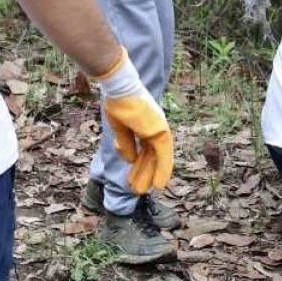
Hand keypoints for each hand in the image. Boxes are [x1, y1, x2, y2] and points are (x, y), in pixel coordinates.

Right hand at [92, 50, 174, 192]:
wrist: (120, 89)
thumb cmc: (118, 102)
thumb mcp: (120, 128)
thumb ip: (126, 144)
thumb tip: (130, 160)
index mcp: (145, 125)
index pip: (144, 150)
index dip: (139, 164)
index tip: (134, 177)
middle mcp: (155, 128)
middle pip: (151, 156)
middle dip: (144, 173)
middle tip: (138, 189)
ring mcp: (159, 130)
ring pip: (157, 159)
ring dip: (151, 176)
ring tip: (142, 191)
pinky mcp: (161, 133)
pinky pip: (163, 156)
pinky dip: (162, 171)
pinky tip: (159, 184)